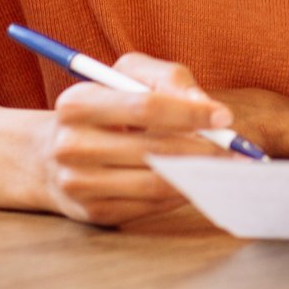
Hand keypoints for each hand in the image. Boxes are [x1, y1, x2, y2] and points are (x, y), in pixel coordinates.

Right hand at [33, 52, 232, 225]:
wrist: (53, 153)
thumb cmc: (107, 105)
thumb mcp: (129, 76)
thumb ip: (171, 79)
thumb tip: (209, 108)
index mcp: (77, 103)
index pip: (144, 107)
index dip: (189, 112)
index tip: (225, 116)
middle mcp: (70, 145)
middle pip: (152, 149)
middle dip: (203, 149)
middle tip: (235, 149)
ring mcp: (78, 184)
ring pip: (154, 183)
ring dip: (197, 174)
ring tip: (224, 165)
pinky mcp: (93, 213)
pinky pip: (149, 206)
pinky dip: (180, 193)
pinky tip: (195, 180)